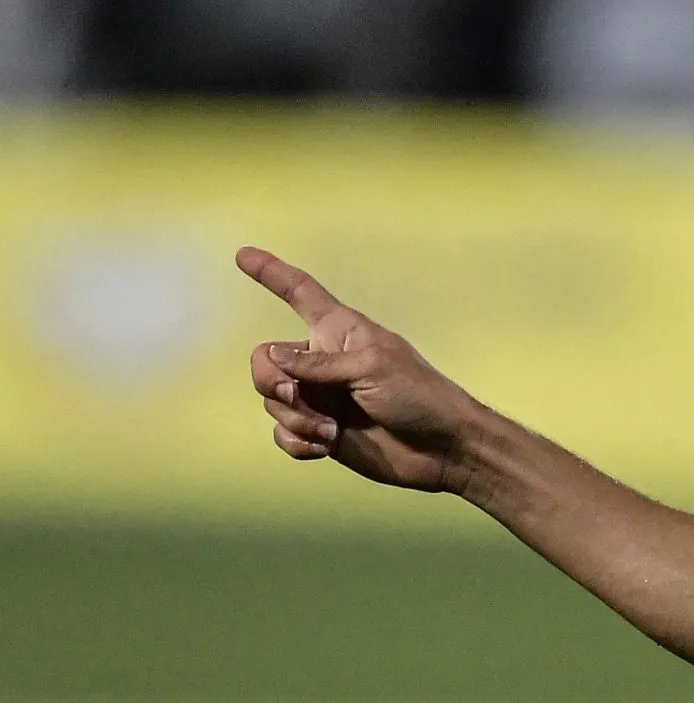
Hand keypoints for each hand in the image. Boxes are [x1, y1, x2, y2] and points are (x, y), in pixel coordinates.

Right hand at [238, 247, 484, 493]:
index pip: (300, 293)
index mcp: (340, 331)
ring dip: (296, 419)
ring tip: (331, 430)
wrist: (442, 449)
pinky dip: (297, 442)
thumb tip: (272, 357)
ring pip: (272, 401)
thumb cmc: (418, 396)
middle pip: (264, 360)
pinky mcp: (320, 433)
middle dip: (270, 380)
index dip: (272, 273)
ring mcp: (321, 398)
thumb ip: (318, 363)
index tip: (243, 254)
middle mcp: (323, 362)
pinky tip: (325, 447)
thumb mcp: (371, 367)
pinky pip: (284, 433)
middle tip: (293, 394)